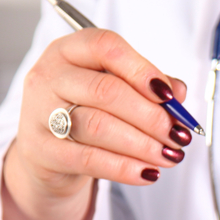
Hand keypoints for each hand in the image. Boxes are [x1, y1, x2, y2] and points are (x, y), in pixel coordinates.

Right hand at [2, 29, 189, 219]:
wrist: (46, 151)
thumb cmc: (85, 110)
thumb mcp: (114, 88)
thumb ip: (147, 84)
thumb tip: (178, 93)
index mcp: (69, 50)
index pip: (106, 47)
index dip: (142, 70)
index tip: (170, 96)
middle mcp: (50, 76)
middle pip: (106, 91)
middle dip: (151, 116)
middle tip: (178, 134)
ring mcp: (41, 114)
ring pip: (98, 126)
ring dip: (142, 144)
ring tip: (168, 155)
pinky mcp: (43, 152)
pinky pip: (89, 159)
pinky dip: (124, 168)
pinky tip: (147, 172)